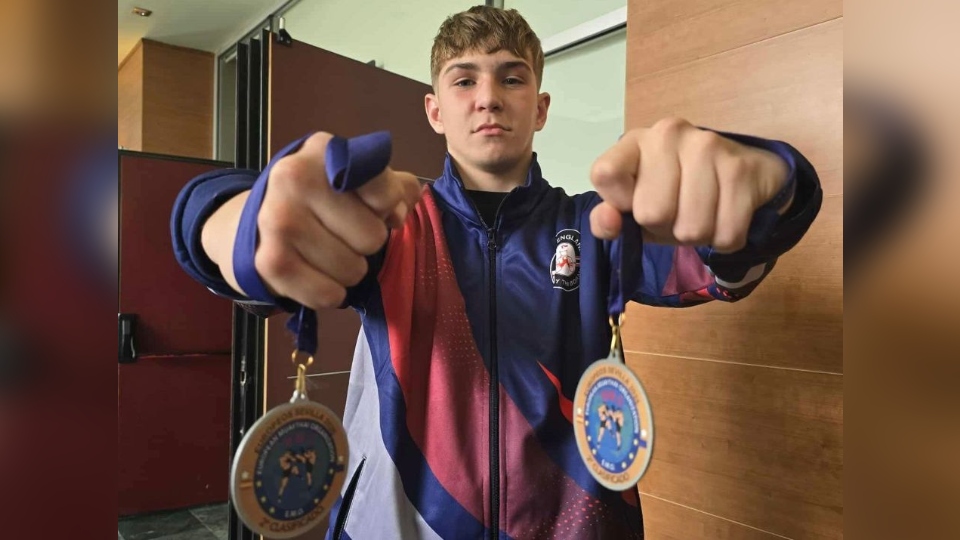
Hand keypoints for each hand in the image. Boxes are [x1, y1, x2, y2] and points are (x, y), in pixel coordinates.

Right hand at [206, 131, 421, 308]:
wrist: (258, 221)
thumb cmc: (324, 199)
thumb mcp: (360, 180)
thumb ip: (396, 189)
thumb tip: (399, 214)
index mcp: (325, 151)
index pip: (384, 192)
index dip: (386, 208)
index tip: (371, 208)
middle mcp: (296, 178)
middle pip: (373, 238)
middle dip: (367, 243)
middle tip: (345, 235)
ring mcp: (279, 220)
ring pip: (353, 271)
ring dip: (350, 271)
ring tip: (330, 254)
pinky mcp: (270, 261)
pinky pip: (328, 295)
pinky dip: (331, 293)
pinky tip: (318, 275)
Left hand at [588, 117, 790, 252]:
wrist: (742, 172)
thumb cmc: (678, 193)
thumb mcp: (636, 207)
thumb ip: (609, 219)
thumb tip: (607, 222)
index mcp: (635, 141)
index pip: (605, 174)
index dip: (619, 204)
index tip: (635, 203)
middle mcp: (669, 134)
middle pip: (652, 214)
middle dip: (666, 227)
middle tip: (677, 213)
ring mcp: (708, 146)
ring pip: (692, 229)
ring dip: (697, 236)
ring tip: (702, 214)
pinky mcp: (742, 168)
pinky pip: (726, 234)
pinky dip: (724, 239)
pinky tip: (725, 216)